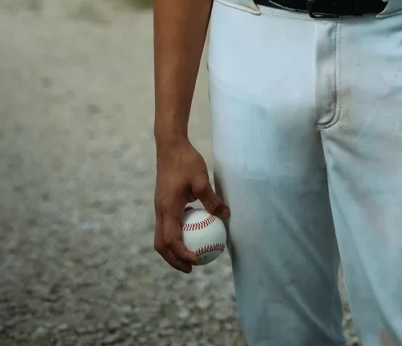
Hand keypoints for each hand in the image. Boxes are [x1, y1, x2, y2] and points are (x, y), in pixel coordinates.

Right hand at [154, 138, 229, 272]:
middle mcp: (160, 211)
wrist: (170, 146)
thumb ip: (212, 200)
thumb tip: (226, 215)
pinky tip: (193, 233)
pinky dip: (176, 236)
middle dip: (174, 260)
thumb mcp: (201, 180)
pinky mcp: (164, 203)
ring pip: (162, 237)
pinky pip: (167, 226)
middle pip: (161, 245)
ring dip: (174, 250)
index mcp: (167, 208)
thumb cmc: (185, 162)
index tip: (197, 261)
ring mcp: (160, 208)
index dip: (182, 254)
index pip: (171, 240)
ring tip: (191, 257)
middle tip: (192, 269)